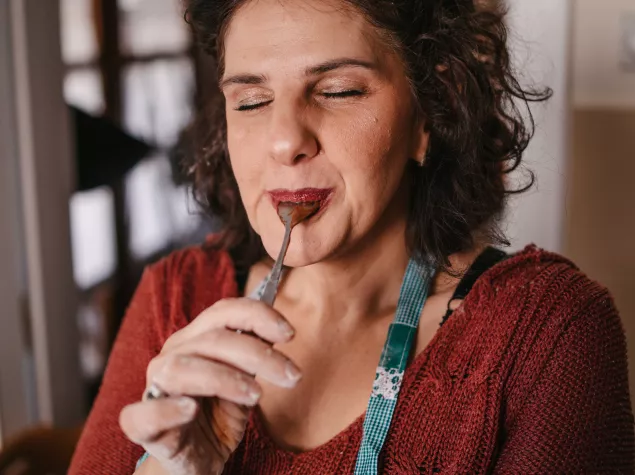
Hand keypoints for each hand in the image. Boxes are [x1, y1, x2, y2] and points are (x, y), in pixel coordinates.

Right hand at [119, 298, 300, 474]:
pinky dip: (167, 409)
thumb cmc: (219, 415)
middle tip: (292, 375)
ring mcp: (155, 389)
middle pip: (211, 339)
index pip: (222, 312)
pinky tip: (192, 410)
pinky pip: (142, 414)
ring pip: (181, 368)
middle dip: (257, 354)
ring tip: (256, 395)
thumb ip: (255, 355)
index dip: (257, 315)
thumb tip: (281, 329)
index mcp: (195, 340)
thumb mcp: (245, 381)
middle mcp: (172, 357)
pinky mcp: (144, 427)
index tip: (290, 333)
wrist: (199, 460)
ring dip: (224, 378)